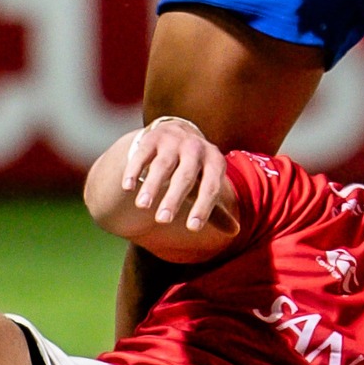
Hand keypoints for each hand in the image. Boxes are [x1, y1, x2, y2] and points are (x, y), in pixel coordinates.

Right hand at [122, 115, 227, 232]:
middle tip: (162, 221)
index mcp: (214, 160)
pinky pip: (142, 154)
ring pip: (162, 165)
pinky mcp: (152, 137)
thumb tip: (235, 231)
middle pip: (185, 176)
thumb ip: (216, 208)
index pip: (211, 187)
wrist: (177, 133)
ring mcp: (173, 140)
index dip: (203, 207)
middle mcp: (195, 147)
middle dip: (173, 199)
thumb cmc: (194, 169)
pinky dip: (134, 170)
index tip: (192, 228)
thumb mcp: (206, 184)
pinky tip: (128, 187)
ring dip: (152, 186)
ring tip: (143, 206)